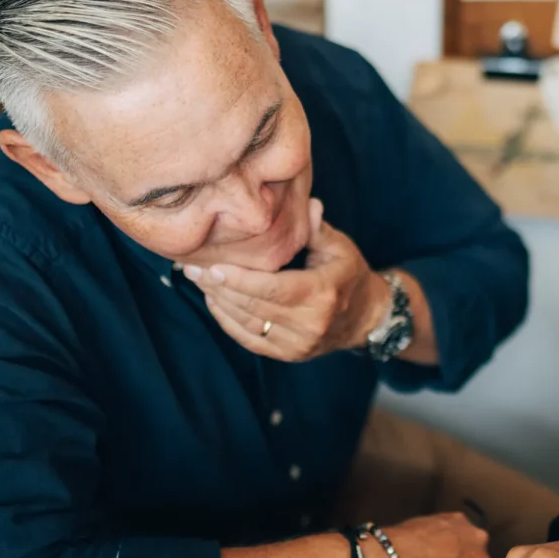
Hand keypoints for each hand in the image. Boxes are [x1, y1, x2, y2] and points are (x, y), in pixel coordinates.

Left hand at [182, 199, 388, 361]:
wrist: (366, 318)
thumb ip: (316, 228)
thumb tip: (307, 203)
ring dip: (219, 303)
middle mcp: (310, 323)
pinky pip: (250, 340)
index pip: (272, 289)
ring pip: (248, 324)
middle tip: (192, 268)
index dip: (239, 280)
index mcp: (322, 294)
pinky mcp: (289, 354)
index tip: (212, 266)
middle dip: (219, 287)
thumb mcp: (339, 247)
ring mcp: (299, 344)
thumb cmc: (349, 274)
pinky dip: (228, 322)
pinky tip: (215, 301)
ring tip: (199, 280)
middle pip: (254, 307)